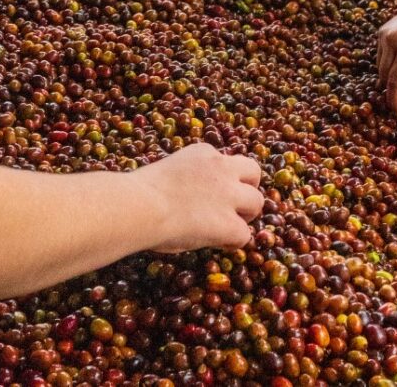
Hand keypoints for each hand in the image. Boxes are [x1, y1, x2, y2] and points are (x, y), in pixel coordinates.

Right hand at [138, 144, 263, 251]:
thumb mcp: (167, 172)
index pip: (225, 163)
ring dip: (245, 215)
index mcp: (203, 153)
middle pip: (253, 173)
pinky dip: (233, 241)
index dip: (221, 180)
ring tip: (228, 227)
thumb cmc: (139, 194)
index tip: (207, 194)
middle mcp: (221, 168)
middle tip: (233, 207)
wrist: (140, 205)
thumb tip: (183, 199)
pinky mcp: (230, 223)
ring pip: (257, 202)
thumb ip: (184, 179)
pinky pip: (244, 234)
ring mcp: (229, 195)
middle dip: (246, 190)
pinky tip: (220, 244)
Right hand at [377, 4, 396, 112]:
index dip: (395, 99)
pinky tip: (396, 69)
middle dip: (390, 91)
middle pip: (386, 75)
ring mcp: (385, 35)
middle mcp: (393, 41)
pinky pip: (380, 55)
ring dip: (387, 79)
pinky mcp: (382, 31)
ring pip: (380, 66)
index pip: (396, 81)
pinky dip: (385, 66)